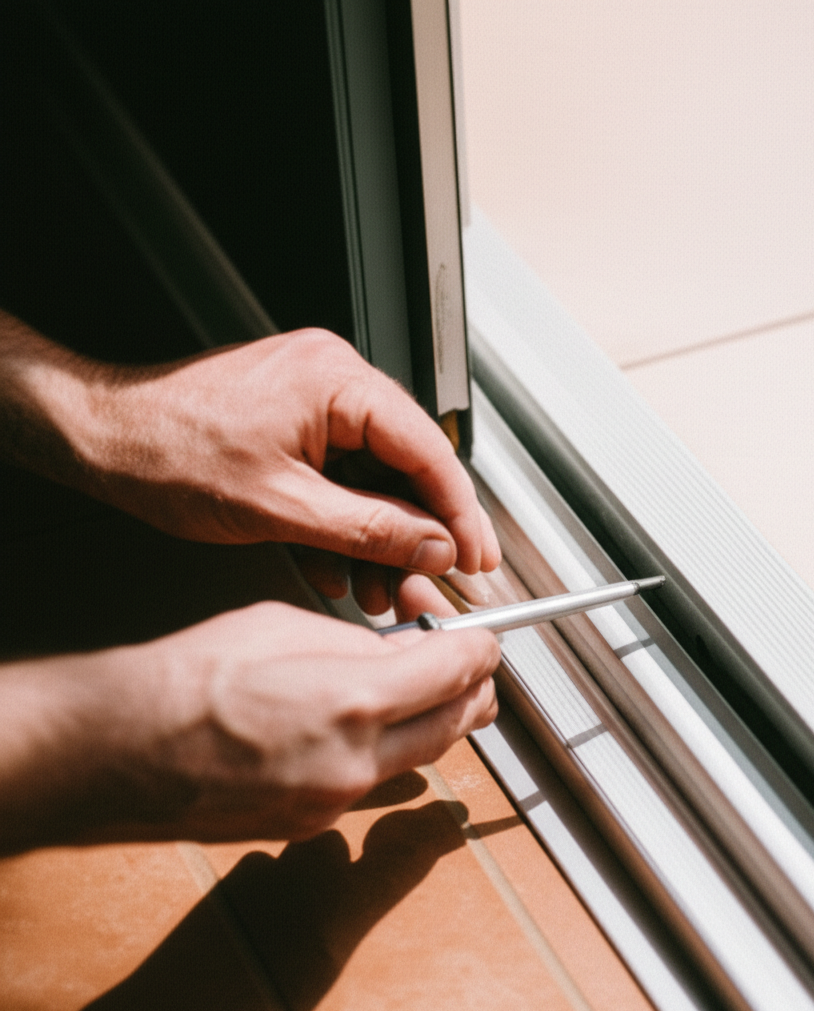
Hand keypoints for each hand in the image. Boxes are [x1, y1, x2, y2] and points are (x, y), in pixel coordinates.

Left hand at [0, 316, 500, 607]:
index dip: (461, 512)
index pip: (430, 450)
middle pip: (407, 467)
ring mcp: (316, 402)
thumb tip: (431, 545)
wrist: (99, 437)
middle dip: (417, 535)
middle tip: (433, 584)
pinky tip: (340, 568)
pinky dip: (345, 525)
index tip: (479, 556)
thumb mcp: (281, 506)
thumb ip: (369, 529)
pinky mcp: (298, 425)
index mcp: (339, 382)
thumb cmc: (166, 451)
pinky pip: (342, 479)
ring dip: (380, 539)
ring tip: (380, 590)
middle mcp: (335, 382)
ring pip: (376, 479)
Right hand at [0, 601, 499, 851]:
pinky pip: (370, 787)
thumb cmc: (188, 678)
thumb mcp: (286, 625)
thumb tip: (396, 650)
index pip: (456, 671)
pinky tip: (368, 729)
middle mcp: (355, 762)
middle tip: (476, 669)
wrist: (116, 749)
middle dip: (474, 692)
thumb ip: (356, 642)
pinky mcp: (306, 826)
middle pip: (453, 726)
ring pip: (417, 761)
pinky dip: (386, 754)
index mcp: (356, 699)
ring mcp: (332, 803)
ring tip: (430, 693)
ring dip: (435, 724)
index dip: (480, 650)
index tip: (484, 641)